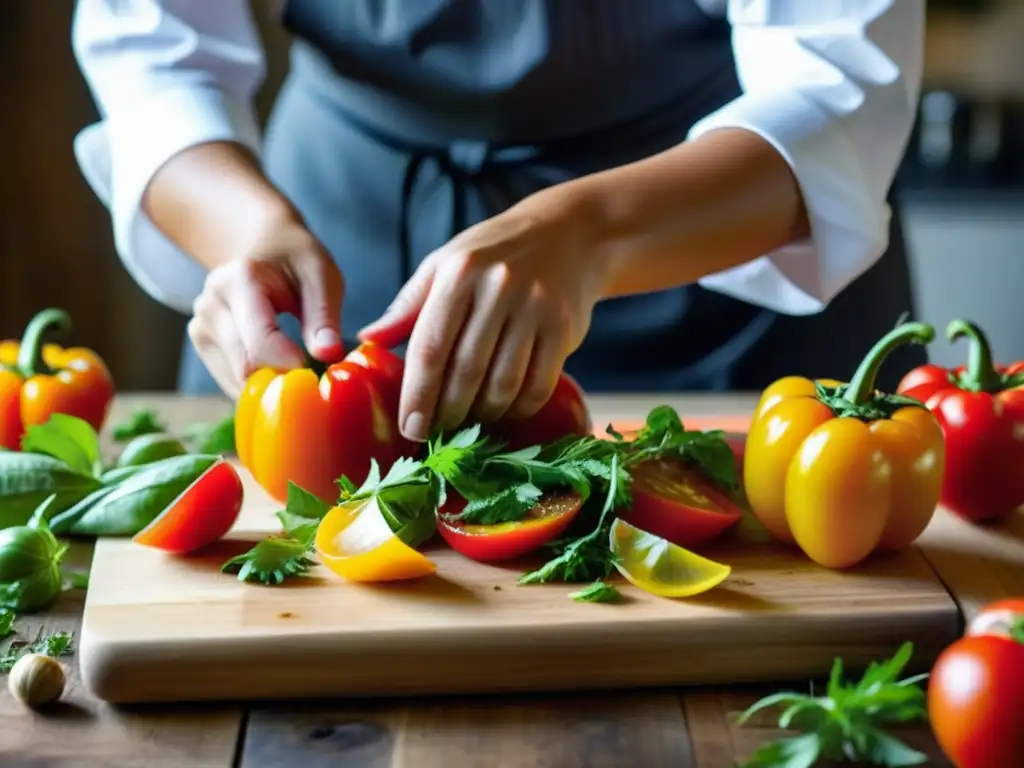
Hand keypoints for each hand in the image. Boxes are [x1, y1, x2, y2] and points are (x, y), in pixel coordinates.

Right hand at [188, 221, 344, 398]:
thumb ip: (324, 315)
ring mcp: (201, 325)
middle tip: (311, 377)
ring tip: (294, 366)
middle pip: (245, 366)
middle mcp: (211, 304)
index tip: (316, 369)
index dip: (291, 365)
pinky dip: (256, 384)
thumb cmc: (296, 260)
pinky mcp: (202, 343)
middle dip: (281, 380)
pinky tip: (275, 368)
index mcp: (238, 281)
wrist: (260, 245)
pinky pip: (230, 380)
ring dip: (269, 384)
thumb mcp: (321, 275)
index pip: (260, 342)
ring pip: (236, 379)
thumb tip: (328, 354)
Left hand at [358, 190, 606, 441]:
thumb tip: (368, 341)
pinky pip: (538, 385)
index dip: (417, 393)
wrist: (566, 233)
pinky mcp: (564, 327)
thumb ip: (409, 306)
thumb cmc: (493, 253)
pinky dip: (518, 408)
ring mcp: (535, 307)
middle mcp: (498, 287)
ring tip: (470, 423)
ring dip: (483, 414)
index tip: (410, 427)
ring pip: (503, 383)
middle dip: (448, 412)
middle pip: (466, 371)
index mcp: (459, 272)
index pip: (430, 346)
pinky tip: (505, 409)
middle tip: (438, 433)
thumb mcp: (445, 265)